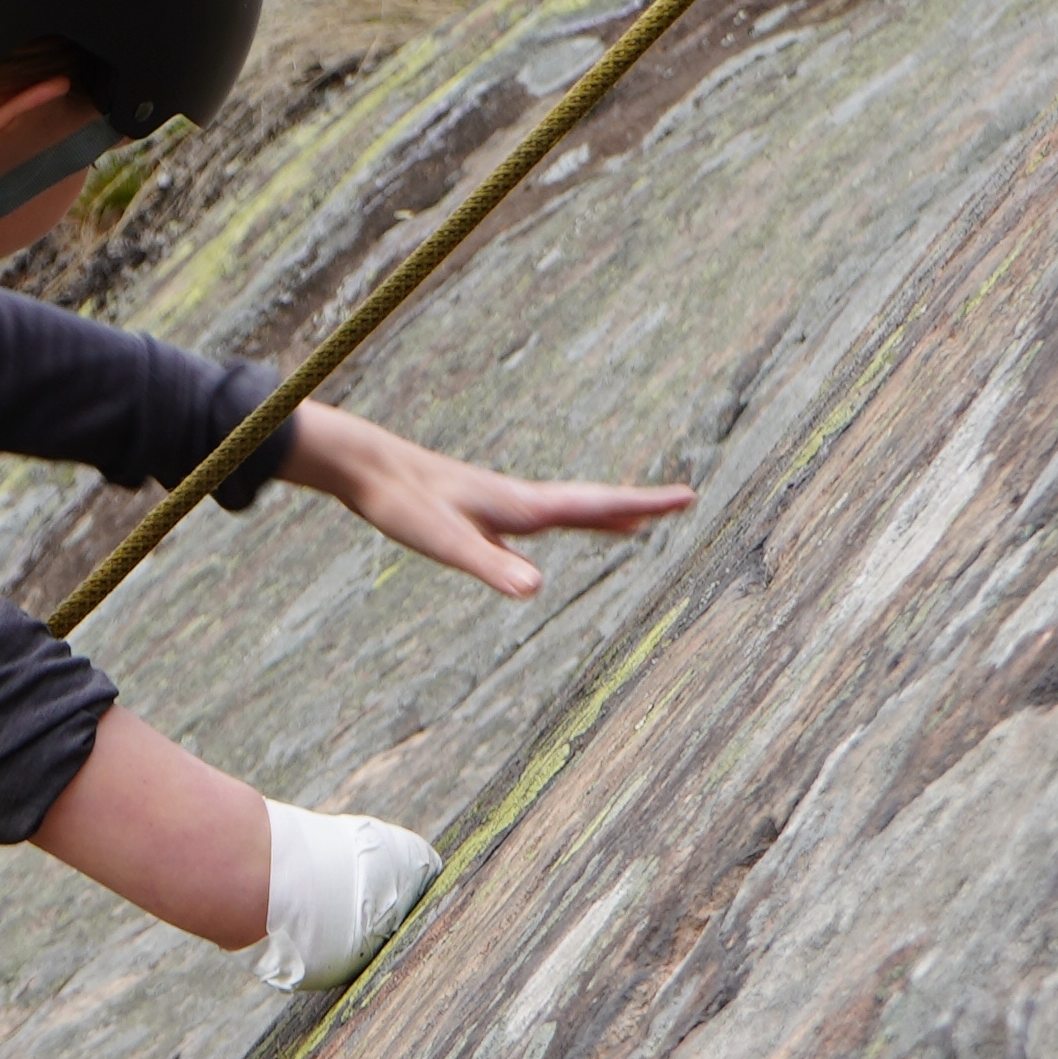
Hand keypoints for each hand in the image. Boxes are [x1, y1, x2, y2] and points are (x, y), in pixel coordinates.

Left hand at [282, 400, 692, 602]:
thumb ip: (492, 566)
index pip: (596, 506)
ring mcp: (503, 502)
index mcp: (523, 506)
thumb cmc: (406, 505)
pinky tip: (554, 528)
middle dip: (639, 506)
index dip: (643, 505)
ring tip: (638, 524)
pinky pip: (539, 516)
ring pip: (569, 508)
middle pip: (593, 502)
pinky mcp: (482, 507)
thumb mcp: (449, 544)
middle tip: (684, 502)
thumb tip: (535, 589)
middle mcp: (521, 499)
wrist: (370, 469)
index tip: (687, 497)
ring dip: (606, 515)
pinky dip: (563, 521)